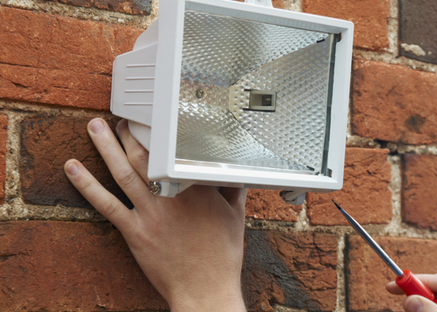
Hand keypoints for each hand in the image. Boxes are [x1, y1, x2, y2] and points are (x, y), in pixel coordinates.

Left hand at [64, 118, 247, 311]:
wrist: (206, 288)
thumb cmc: (222, 257)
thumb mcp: (235, 218)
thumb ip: (233, 191)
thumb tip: (237, 175)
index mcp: (198, 188)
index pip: (176, 151)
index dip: (160, 132)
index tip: (152, 120)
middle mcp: (171, 195)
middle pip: (144, 155)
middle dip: (129, 133)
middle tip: (121, 120)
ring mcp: (150, 213)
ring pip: (123, 172)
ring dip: (106, 147)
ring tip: (94, 127)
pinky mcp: (134, 232)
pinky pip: (106, 205)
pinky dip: (87, 185)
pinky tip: (73, 168)